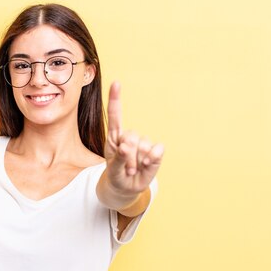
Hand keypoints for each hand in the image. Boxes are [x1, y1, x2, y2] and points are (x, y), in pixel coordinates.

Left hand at [105, 81, 163, 195]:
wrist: (127, 187)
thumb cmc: (117, 175)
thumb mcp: (112, 170)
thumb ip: (118, 158)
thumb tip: (127, 145)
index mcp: (114, 137)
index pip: (115, 115)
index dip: (116, 99)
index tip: (116, 83)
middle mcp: (129, 136)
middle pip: (130, 135)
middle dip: (126, 155)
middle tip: (124, 168)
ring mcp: (143, 143)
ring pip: (143, 145)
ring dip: (136, 162)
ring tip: (131, 170)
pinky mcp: (156, 151)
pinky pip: (157, 150)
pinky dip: (151, 160)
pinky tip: (145, 166)